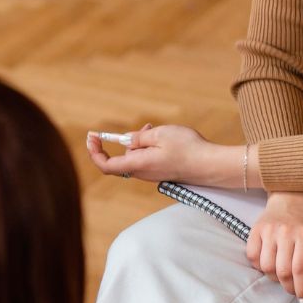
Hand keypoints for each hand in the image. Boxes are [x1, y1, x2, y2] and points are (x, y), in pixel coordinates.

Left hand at [86, 124, 242, 185]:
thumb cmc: (187, 149)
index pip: (106, 165)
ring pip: (136, 157)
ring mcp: (153, 174)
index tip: (92, 138)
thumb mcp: (159, 135)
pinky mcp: (162, 172)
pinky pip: (147, 159)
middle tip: (136, 128)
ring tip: (152, 128)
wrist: (211, 165)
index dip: (95, 153)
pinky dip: (148, 147)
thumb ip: (139, 138)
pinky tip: (161, 137)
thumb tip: (127, 141)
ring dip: (139, 142)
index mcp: (138, 164)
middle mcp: (142, 173)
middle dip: (123, 142)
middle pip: (122, 158)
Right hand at [249, 192, 302, 302]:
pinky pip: (252, 256)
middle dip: (288, 287)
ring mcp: (268, 231)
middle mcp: (286, 233)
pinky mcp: (255, 230)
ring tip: (282, 276)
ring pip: (266, 266)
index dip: (301, 289)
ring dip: (274, 278)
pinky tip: (269, 265)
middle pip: (282, 271)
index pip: (301, 269)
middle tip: (293, 289)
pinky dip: (259, 266)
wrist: (291, 199)